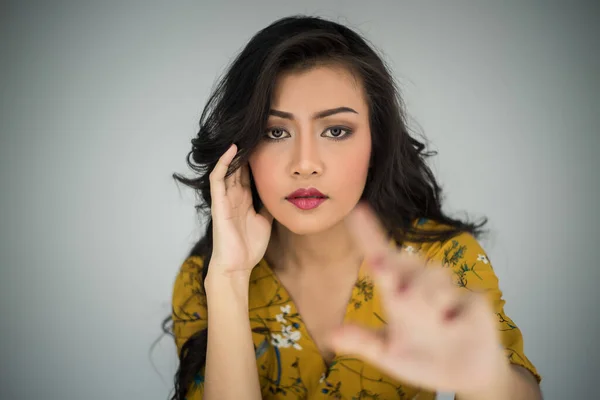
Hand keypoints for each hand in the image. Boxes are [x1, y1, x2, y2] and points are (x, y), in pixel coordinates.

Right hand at [207, 144, 273, 278]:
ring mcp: (225, 198)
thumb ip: (269, 206)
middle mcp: (233, 196)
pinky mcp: (219, 203)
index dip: (256, 158)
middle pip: (239, 167)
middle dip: (247, 151)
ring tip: (245, 134)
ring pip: (227, 168)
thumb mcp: (266, 220)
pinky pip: (218, 178)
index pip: (249, 173)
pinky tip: (233, 149)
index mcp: (244, 200)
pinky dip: (224, 163)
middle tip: (257, 131)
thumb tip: (282, 193)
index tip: (267, 142)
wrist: (237, 266)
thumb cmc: (249, 247)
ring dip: (235, 152)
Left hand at [330, 203, 506, 393]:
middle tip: (401, 294)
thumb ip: (364, 343)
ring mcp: (447, 290)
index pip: (380, 256)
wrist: (463, 376)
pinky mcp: (474, 300)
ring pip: (436, 275)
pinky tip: (455, 326)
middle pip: (410, 261)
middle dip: (403, 274)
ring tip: (436, 322)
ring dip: (430, 297)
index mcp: (396, 292)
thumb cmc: (420, 359)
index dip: (369, 234)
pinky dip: (457, 316)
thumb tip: (333, 335)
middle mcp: (419, 284)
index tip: (357, 211)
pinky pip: (465, 299)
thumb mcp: (388, 355)